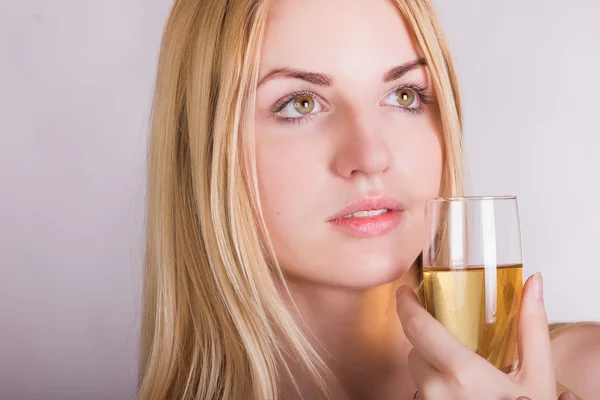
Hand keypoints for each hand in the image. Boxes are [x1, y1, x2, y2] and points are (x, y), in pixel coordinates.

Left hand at [397, 273, 558, 399]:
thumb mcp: (538, 376)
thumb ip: (532, 326)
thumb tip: (533, 284)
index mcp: (462, 374)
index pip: (417, 327)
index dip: (406, 304)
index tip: (405, 292)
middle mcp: (437, 391)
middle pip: (415, 350)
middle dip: (430, 341)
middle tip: (455, 345)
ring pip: (417, 375)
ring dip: (433, 369)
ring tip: (465, 382)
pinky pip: (421, 395)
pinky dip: (434, 389)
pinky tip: (459, 395)